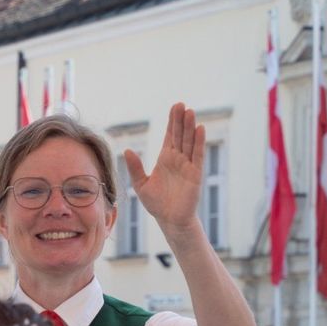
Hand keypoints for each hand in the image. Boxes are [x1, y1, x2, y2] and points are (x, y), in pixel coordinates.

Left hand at [124, 103, 203, 234]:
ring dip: (190, 127)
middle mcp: (178, 159)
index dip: (172, 121)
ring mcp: (188, 165)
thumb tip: (127, 150)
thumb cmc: (156, 204)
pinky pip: (197, 156)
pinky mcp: (195, 174)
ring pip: (190, 142)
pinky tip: (200, 129)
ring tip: (190, 112)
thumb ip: (135, 167)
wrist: (170, 220)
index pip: (170, 135)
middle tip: (181, 104)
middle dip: (181, 120)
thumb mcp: (141, 184)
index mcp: (165, 159)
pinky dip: (199, 142)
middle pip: (180, 135)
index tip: (175, 107)